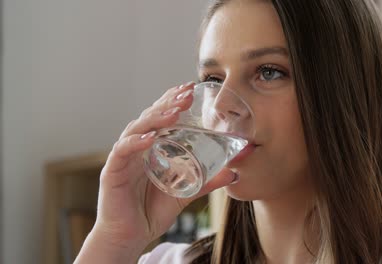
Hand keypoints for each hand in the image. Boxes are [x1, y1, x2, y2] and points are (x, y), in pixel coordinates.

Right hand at [75, 82, 236, 262]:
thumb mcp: (184, 193)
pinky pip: (122, 152)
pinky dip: (135, 143)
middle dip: (167, 103)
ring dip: (155, 118)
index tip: (190, 89)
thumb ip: (205, 182)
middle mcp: (135, 148)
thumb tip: (233, 173)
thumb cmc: (151, 211)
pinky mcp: (112, 172)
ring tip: (174, 112)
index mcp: (150, 148)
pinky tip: (151, 138)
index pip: (159, 117)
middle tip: (186, 94)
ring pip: (136, 129)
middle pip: (149, 117)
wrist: (131, 236)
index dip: (172, 101)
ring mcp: (123, 158)